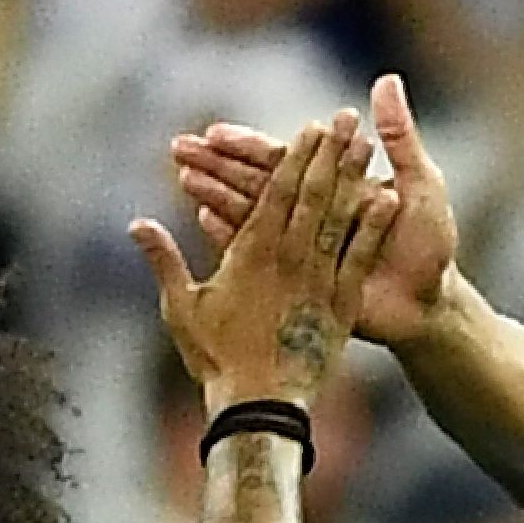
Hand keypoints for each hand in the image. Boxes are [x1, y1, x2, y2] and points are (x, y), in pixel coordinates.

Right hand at [131, 106, 375, 412]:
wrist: (257, 404)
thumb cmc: (214, 356)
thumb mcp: (182, 307)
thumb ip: (164, 261)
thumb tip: (136, 224)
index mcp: (250, 253)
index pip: (273, 192)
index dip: (291, 157)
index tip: (305, 128)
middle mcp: (288, 258)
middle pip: (311, 193)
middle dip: (327, 153)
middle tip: (342, 118)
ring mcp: (318, 278)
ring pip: (338, 216)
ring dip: (353, 177)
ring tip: (366, 145)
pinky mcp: (342, 302)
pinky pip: (359, 256)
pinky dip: (372, 227)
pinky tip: (387, 198)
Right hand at [174, 70, 463, 347]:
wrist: (431, 305)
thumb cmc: (429, 244)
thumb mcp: (421, 185)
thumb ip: (400, 136)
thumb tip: (385, 79)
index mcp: (334, 188)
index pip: (284, 160)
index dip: (248, 145)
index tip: (214, 131)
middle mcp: (311, 215)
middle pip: (256, 182)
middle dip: (217, 163)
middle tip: (180, 147)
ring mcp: (303, 247)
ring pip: (251, 213)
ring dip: (216, 194)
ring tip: (186, 178)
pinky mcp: (299, 275)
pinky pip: (259, 253)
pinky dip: (231, 235)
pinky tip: (203, 217)